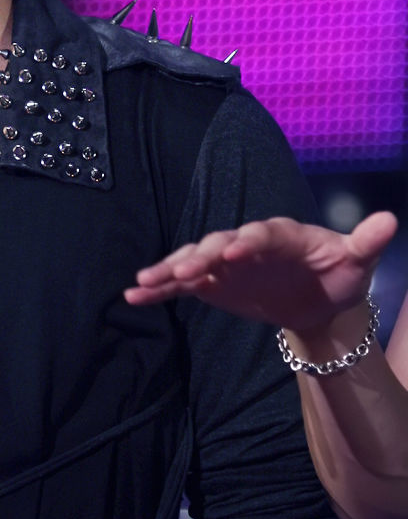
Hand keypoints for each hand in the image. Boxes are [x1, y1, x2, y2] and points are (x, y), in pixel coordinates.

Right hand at [125, 212, 397, 333]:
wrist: (318, 298)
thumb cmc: (339, 275)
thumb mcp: (357, 262)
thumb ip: (366, 243)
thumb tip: (389, 220)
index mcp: (282, 234)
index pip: (263, 233)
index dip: (248, 239)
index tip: (234, 249)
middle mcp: (246, 242)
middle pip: (218, 244)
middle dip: (200, 255)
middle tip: (182, 269)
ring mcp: (224, 262)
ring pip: (192, 260)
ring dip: (169, 269)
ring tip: (145, 280)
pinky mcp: (211, 282)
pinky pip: (181, 285)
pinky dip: (160, 288)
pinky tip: (135, 295)